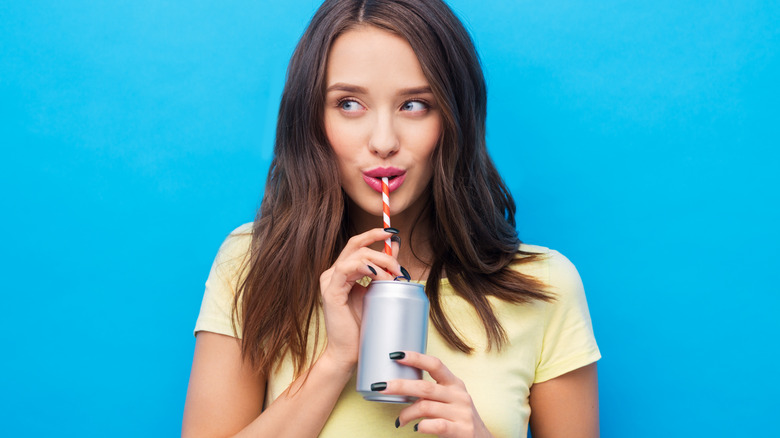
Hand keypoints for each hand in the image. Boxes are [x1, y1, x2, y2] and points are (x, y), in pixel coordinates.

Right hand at [319, 228, 400, 370]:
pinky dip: (366, 268)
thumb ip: (383, 271)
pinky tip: (379, 276)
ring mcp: (329, 281)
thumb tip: (396, 247)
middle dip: (383, 251)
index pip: (357, 244)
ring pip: (356, 255)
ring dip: (379, 261)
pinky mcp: (330, 291)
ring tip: (394, 275)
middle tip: (400, 267)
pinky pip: (347, 268)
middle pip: (358, 246)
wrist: (349, 352)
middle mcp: (333, 273)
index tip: (393, 233)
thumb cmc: (362, 326)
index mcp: (343, 272)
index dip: (374, 234)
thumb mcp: (377, 292)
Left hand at [377, 351, 492, 437]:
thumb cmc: (458, 418)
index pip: (435, 364)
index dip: (415, 357)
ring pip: (425, 407)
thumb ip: (432, 392)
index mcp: (454, 383)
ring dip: (406, 413)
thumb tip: (400, 385)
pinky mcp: (461, 430)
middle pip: (425, 386)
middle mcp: (459, 395)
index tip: (396, 354)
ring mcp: (461, 413)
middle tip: (380, 386)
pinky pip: (435, 425)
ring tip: (400, 420)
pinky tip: (415, 428)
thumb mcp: (450, 399)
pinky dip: (421, 426)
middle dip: (400, 385)